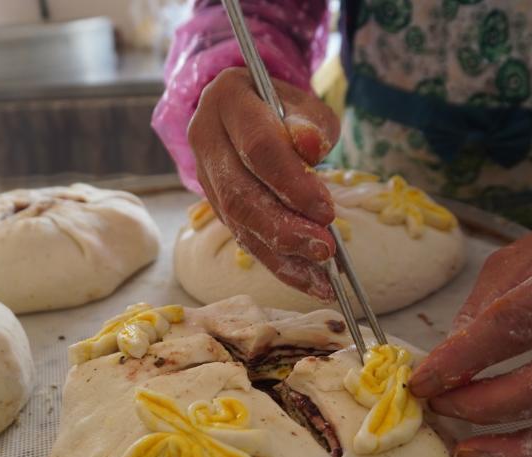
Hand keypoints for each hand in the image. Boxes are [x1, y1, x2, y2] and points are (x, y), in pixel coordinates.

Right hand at [188, 67, 339, 299]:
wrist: (249, 109)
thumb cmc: (282, 107)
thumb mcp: (304, 103)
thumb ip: (311, 124)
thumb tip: (311, 148)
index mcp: (226, 100)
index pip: (258, 148)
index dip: (292, 182)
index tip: (327, 210)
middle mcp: (206, 138)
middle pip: (240, 194)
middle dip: (284, 228)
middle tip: (325, 250)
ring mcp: (205, 175)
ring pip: (237, 222)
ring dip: (282, 255)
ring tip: (321, 279)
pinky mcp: (214, 204)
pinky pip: (243, 237)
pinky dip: (277, 262)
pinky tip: (307, 279)